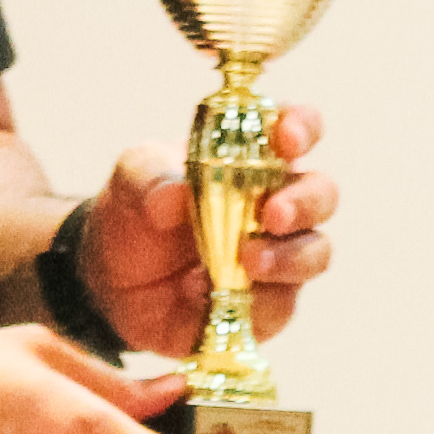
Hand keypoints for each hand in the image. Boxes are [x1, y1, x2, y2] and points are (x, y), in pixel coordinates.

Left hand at [78, 100, 334, 358]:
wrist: (111, 282)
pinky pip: (281, 305)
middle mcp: (277, 202)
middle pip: (322, 194)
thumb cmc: (136, 214)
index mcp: (252, 156)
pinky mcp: (268, 305)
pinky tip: (207, 295)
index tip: (287, 138)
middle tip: (273, 214)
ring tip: (249, 261)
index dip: (302, 128)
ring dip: (289, 257)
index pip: (297, 129)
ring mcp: (278, 255)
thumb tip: (175, 193)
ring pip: (314, 252)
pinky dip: (253, 302)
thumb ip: (150, 177)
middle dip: (305, 202)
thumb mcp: (131, 181)